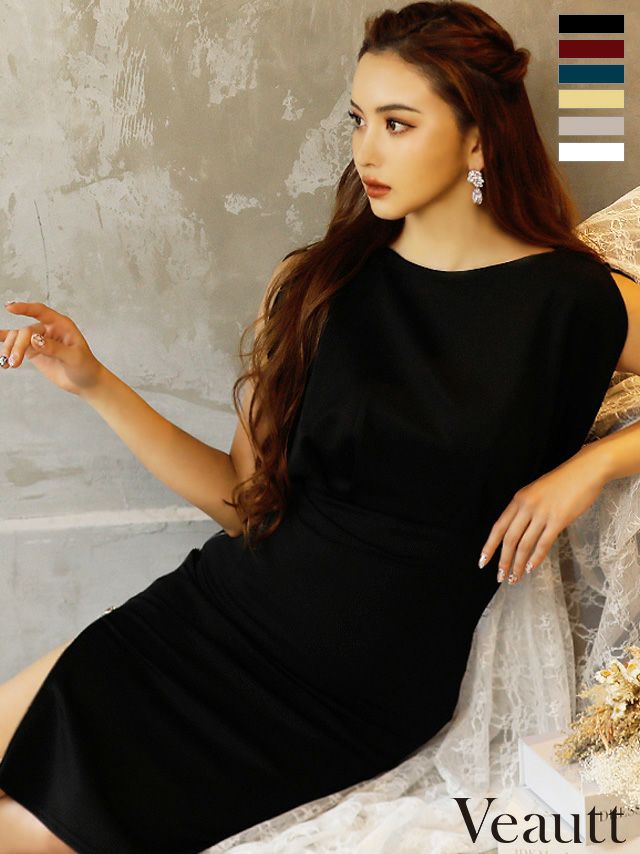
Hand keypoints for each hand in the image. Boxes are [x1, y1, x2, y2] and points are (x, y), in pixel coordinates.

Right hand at [1, 301, 103, 395]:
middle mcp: (48, 329)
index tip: (10, 308)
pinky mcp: (33, 351)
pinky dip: (5, 348)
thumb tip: (35, 340)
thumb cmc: (85, 366)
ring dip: (9, 349)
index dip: (25, 308)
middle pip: (25, 331)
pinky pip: (16, 346)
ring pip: (17, 338)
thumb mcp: (74, 357)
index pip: (41, 311)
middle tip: (15, 362)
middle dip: (18, 346)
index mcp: (61, 324)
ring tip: (7, 365)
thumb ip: (55, 348)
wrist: (85, 382)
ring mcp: (39, 340)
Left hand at [477, 452, 607, 585]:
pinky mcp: (558, 519)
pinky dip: (536, 558)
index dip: (489, 546)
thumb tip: (518, 530)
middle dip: (502, 561)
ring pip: (524, 544)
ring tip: (514, 578)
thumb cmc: (563, 482)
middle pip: (509, 539)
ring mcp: (542, 513)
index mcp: (518, 499)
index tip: (482, 561)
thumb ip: (526, 508)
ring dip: (517, 564)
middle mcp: (526, 506)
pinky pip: (543, 543)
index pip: (498, 527)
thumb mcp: (536, 491)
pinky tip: (530, 568)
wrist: (585, 471)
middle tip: (499, 577)